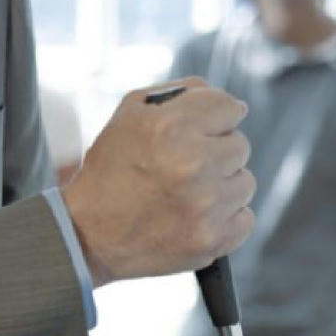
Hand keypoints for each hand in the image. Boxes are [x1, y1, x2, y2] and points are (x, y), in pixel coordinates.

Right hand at [61, 78, 255, 283]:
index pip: (230, 107)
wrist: (89, 236)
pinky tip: (197, 218)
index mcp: (171, 127)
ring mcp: (205, 206)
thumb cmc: (111, 172)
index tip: (202, 134)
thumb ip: (181, 95)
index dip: (215, 119)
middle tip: (187, 170)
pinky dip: (227, 220)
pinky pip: (245, 219)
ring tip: (190, 196)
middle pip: (241, 145)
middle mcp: (192, 164)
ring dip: (223, 187)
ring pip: (245, 183)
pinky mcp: (211, 240)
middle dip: (217, 154)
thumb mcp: (130, 115)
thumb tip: (229, 104)